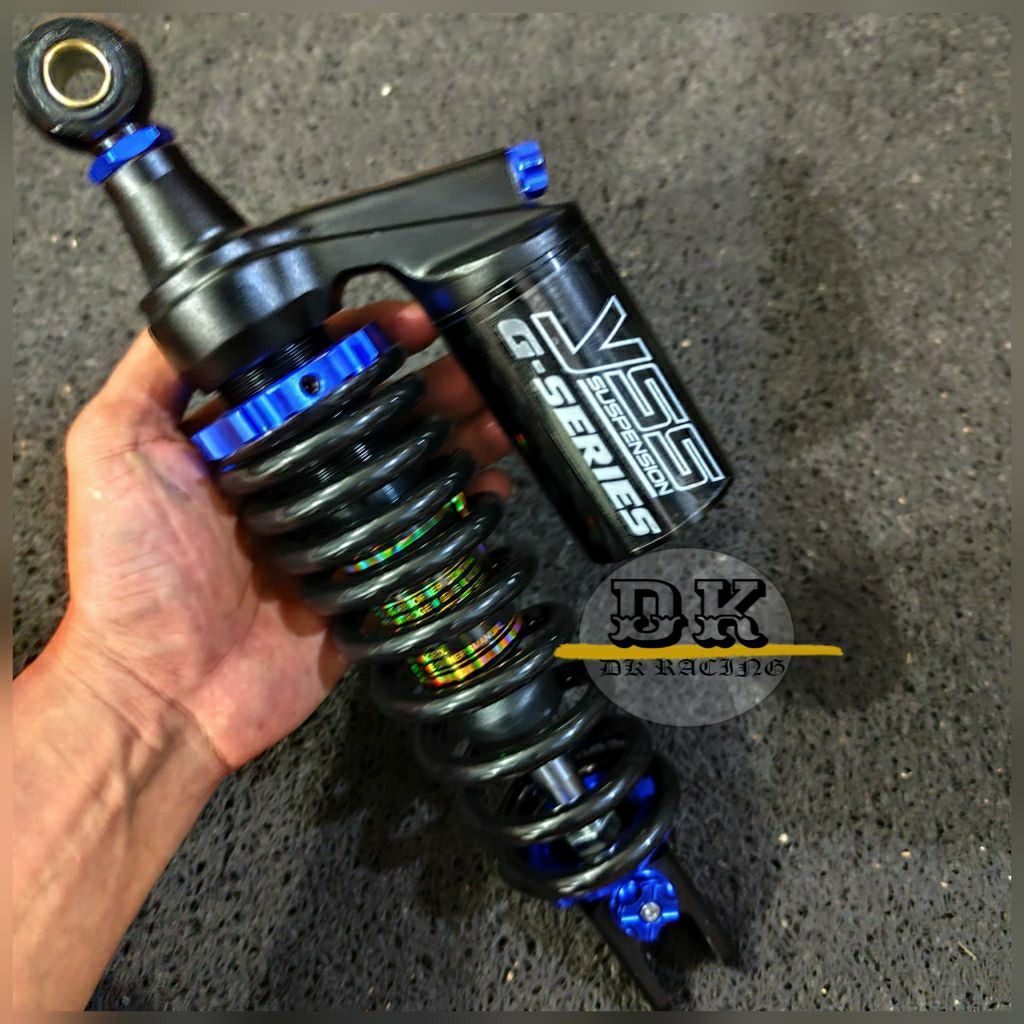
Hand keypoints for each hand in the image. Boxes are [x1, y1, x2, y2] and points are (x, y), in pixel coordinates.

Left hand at [48, 300, 512, 773]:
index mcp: (244, 441)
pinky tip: (486, 485)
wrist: (163, 692)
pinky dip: (462, 508)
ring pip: (408, 468)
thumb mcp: (110, 447)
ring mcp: (333, 528)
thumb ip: (151, 373)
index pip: (315, 369)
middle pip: (376, 415)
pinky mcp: (362, 577)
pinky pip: (422, 535)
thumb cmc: (128, 581)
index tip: (402, 321)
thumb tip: (192, 311)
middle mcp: (293, 479)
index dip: (362, 339)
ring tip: (492, 411)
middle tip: (468, 363)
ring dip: (456, 433)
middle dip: (428, 382)